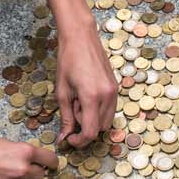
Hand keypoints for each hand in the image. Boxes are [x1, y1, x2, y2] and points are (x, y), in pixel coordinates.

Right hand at [0, 134, 57, 178]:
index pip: (50, 160)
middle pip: (39, 175)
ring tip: (0, 174)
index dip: (51, 162)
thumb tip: (32, 161)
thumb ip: (20, 153)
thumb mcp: (4, 143)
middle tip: (19, 167)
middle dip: (32, 171)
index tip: (52, 164)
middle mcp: (21, 171)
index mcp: (24, 153)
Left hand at [55, 23, 117, 146]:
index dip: (79, 141)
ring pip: (106, 121)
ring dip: (92, 119)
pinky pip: (110, 109)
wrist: (81, 37)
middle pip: (100, 129)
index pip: (91, 133)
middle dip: (85, 128)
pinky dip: (98, 111)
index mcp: (92, 97)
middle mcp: (108, 96)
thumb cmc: (68, 61)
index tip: (69, 138)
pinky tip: (87, 97)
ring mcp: (114, 91)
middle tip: (72, 110)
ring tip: (79, 102)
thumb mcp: (62, 92)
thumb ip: (65, 118)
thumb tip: (64, 138)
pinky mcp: (116, 87)